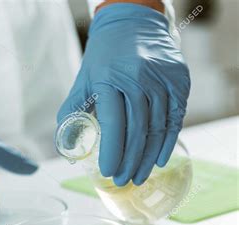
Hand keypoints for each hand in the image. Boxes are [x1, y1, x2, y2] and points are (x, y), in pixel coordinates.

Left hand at [57, 3, 189, 185]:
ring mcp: (161, 79)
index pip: (113, 123)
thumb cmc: (103, 58)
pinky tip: (158, 159)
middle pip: (137, 130)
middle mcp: (138, 78)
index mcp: (109, 79)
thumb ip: (72, 112)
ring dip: (148, 157)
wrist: (132, 24)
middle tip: (123, 181)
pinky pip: (175, 117)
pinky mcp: (179, 80)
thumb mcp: (83, 81)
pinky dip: (167, 141)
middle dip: (129, 161)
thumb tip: (66, 148)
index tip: (109, 172)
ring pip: (157, 127)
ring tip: (138, 177)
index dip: (112, 151)